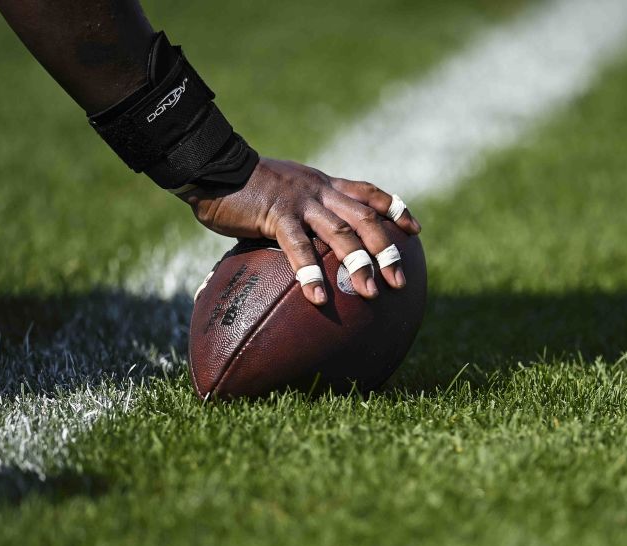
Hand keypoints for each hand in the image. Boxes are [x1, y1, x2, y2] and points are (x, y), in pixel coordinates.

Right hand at [178, 158, 420, 305]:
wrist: (212, 165)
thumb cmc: (242, 186)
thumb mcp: (281, 194)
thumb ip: (297, 215)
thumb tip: (302, 244)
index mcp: (323, 184)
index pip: (368, 193)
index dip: (394, 210)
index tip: (414, 230)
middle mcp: (319, 191)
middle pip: (365, 219)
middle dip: (387, 250)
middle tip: (401, 282)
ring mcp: (300, 202)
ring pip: (340, 233)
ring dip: (359, 264)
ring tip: (372, 293)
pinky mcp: (276, 215)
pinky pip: (299, 247)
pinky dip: (311, 273)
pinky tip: (320, 298)